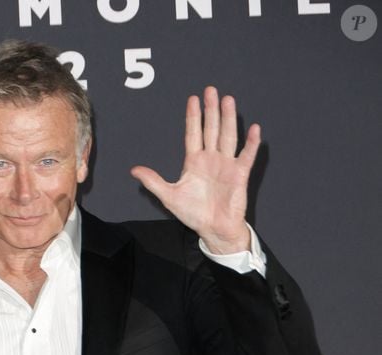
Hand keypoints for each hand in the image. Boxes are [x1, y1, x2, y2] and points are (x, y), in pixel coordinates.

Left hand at [130, 87, 259, 253]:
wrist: (213, 229)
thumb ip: (153, 181)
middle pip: (211, 129)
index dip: (193, 117)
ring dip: (228, 119)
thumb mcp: (169, 196)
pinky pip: (246, 156)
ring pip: (228, 136)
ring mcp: (226, 165)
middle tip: (211, 90)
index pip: (193, 134)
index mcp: (194, 162)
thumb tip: (134, 170)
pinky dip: (251, 144)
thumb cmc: (193, 214)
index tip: (193, 99)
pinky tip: (254, 129)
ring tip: (228, 100)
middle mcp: (211, 159)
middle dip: (210, 110)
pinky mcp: (239, 174)